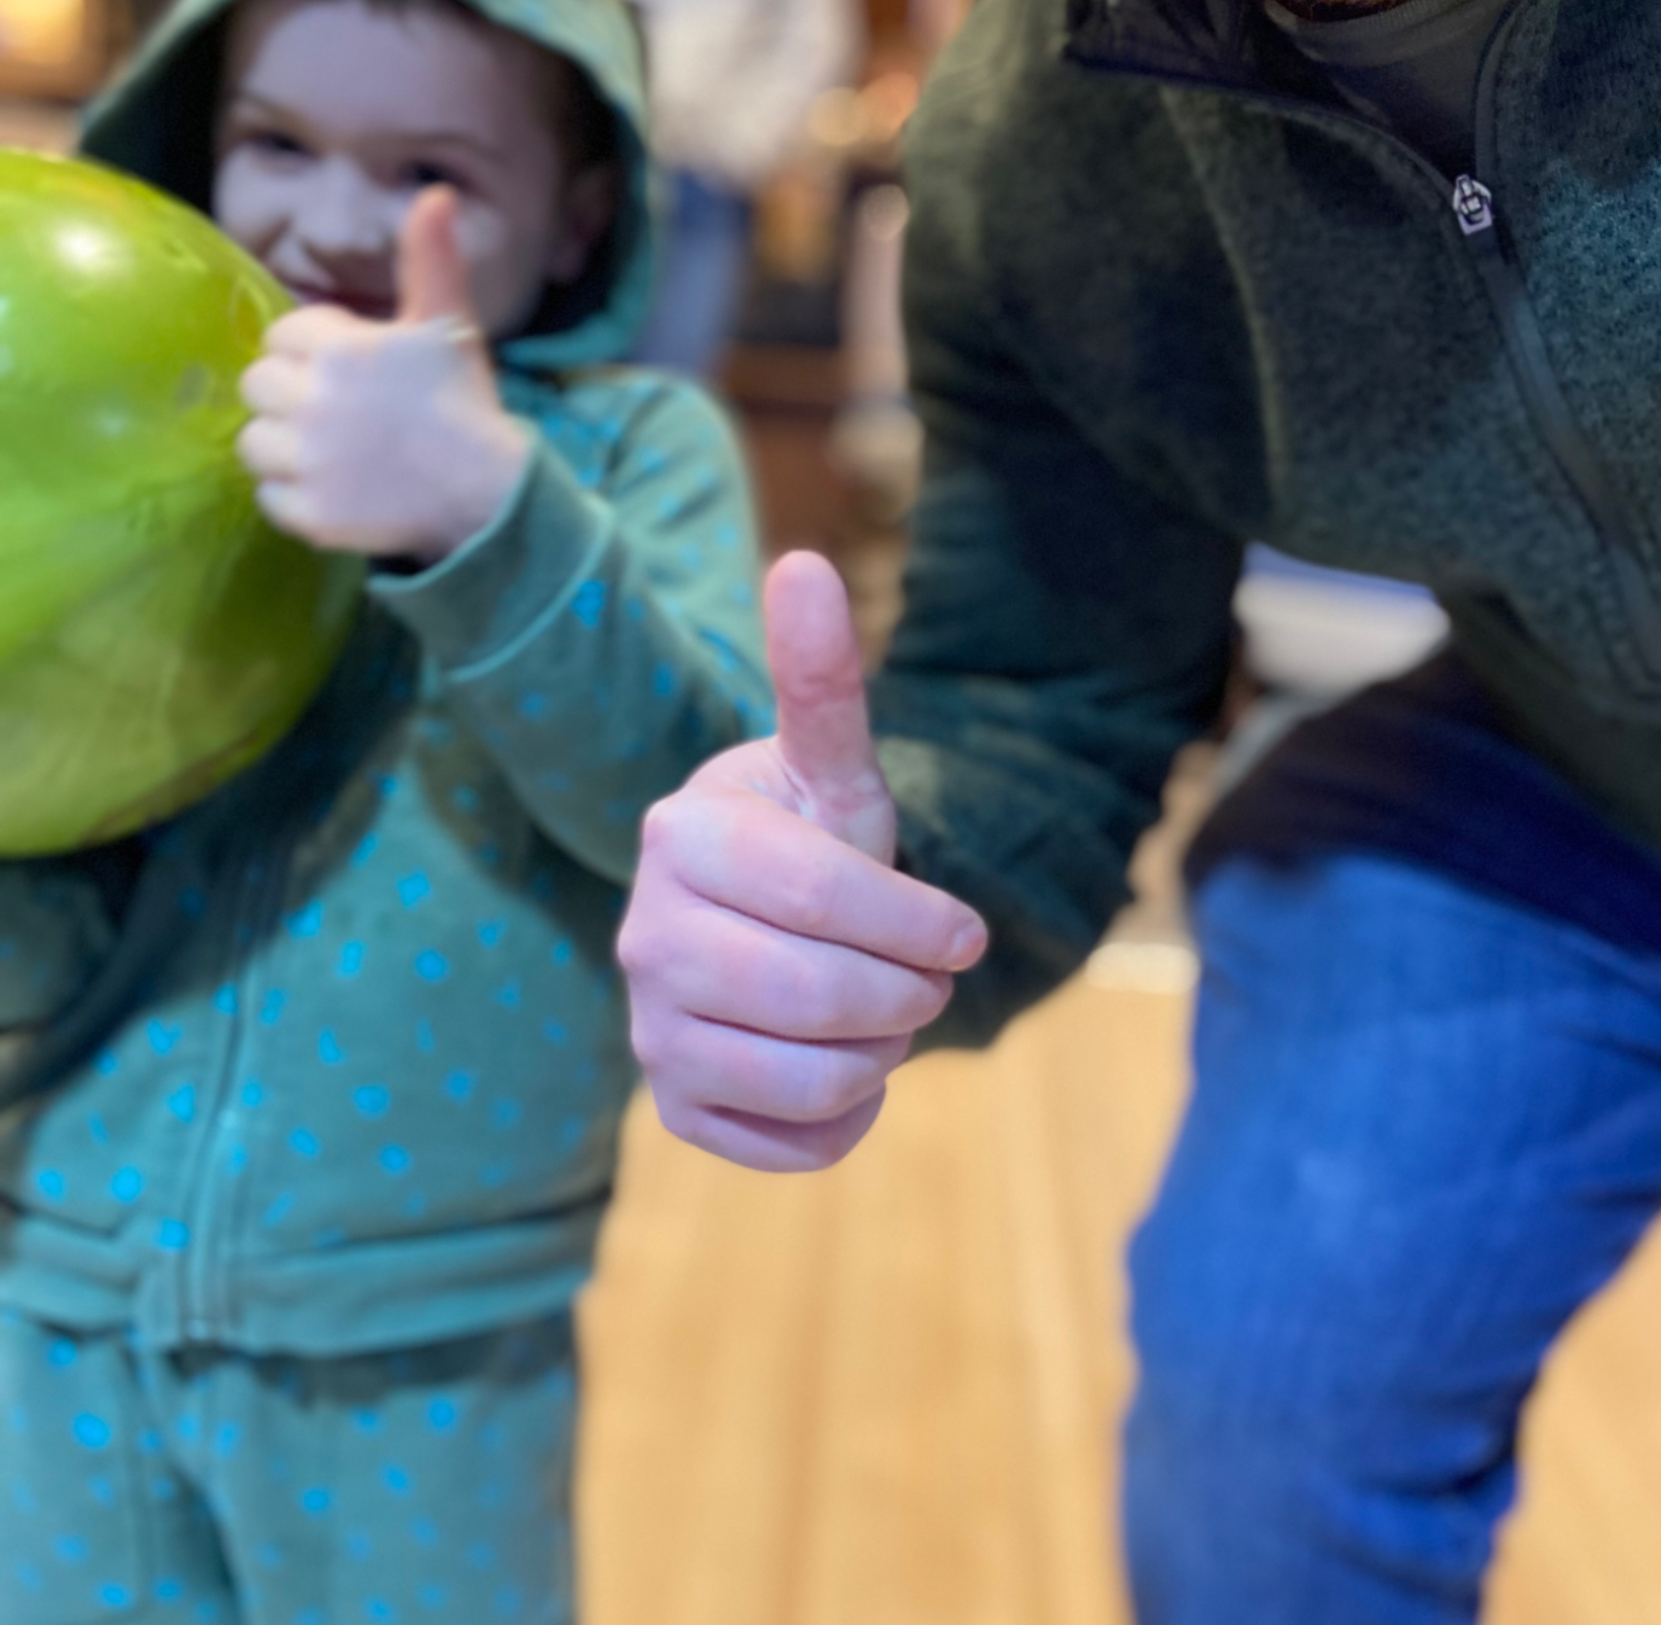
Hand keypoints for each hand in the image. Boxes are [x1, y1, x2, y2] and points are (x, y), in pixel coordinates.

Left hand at [236, 187, 532, 563]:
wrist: (489, 494)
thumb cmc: (464, 404)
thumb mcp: (449, 324)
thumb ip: (429, 259)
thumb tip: (436, 192)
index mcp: (339, 350)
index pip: (283, 337)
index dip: (315, 354)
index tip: (355, 375)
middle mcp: (313, 403)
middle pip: (258, 387)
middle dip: (291, 396)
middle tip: (342, 416)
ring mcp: (308, 464)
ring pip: (254, 443)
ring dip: (285, 448)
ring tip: (333, 455)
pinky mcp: (310, 515)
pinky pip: (270, 498)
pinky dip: (296, 498)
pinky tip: (337, 491)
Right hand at [617, 552, 989, 1171]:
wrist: (760, 918)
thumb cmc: (810, 834)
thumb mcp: (829, 763)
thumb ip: (821, 679)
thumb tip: (806, 562)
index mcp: (684, 837)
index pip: (828, 899)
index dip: (920, 922)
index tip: (966, 930)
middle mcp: (645, 935)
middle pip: (823, 997)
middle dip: (909, 991)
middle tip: (927, 976)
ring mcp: (649, 1029)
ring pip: (816, 1080)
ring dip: (885, 1051)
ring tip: (881, 1011)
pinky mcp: (674, 1106)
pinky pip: (795, 1147)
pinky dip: (852, 1117)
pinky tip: (845, 1064)